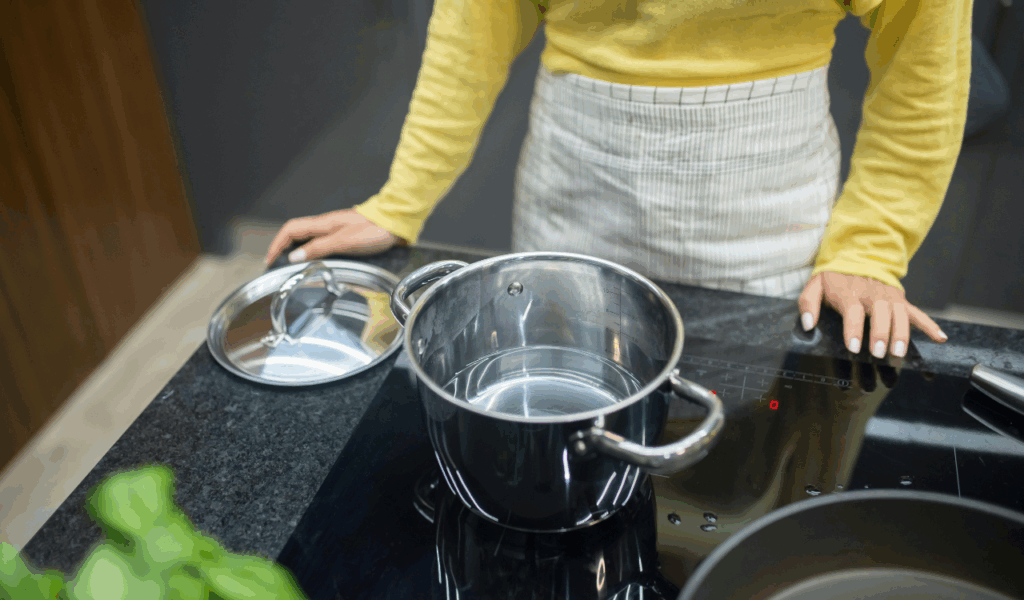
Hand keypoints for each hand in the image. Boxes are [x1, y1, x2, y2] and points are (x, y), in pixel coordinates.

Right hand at [264, 209, 399, 265]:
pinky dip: (312, 252)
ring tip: (292, 267)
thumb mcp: (344, 241)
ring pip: (308, 239)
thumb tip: (295, 257)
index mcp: (323, 224)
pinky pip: (321, 243)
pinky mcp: (344, 236)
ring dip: (297, 251)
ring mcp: (335, 230)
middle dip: (283, 248)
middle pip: (296, 234)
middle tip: (277, 265)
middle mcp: (326, 225)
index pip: (291, 230)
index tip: (270, 259)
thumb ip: (320, 248)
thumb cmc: (374, 230)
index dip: (277, 244)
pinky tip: (316, 262)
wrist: (396, 223)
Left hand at [797, 271, 947, 358]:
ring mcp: (888, 297)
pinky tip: (940, 338)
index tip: (854, 347)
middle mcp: (872, 295)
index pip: (853, 312)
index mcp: (849, 293)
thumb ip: (808, 304)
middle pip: (880, 314)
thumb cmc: (834, 278)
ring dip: (902, 334)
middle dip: (881, 334)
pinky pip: (917, 312)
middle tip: (880, 353)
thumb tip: (807, 325)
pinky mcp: (900, 300)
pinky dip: (929, 325)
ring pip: (900, 315)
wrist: (857, 255)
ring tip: (900, 353)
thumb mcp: (814, 286)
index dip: (853, 330)